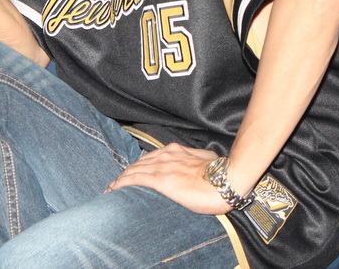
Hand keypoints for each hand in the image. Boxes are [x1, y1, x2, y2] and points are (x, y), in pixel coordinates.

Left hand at [106, 143, 231, 214]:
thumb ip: (198, 161)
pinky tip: (113, 189)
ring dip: (121, 179)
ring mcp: (163, 166)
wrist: (227, 179)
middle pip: (139, 163)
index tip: (132, 173)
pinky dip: (122, 183)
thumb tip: (200, 164)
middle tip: (116, 183)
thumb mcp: (209, 161)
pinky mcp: (161, 180)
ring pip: (134, 170)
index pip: (151, 157)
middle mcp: (166, 155)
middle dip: (126, 173)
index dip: (140, 166)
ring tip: (111, 188)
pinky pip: (135, 179)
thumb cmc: (223, 173)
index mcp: (177, 151)